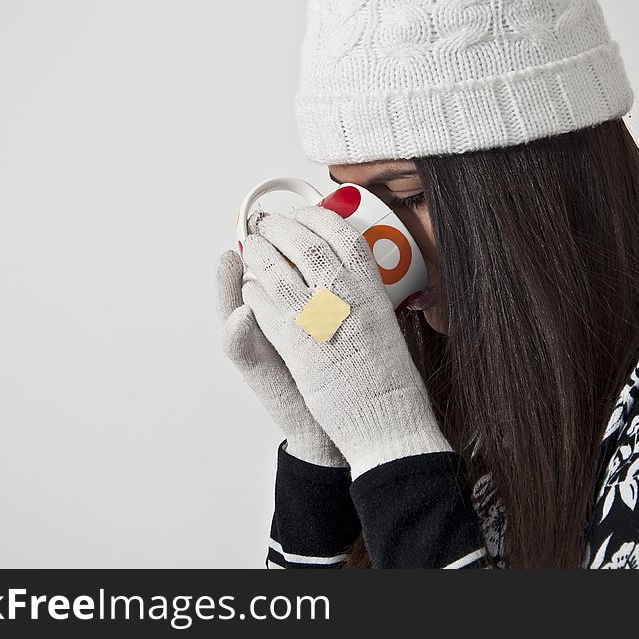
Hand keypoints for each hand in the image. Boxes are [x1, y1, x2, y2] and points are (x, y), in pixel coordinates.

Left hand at [240, 205, 451, 478]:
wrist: (384, 424)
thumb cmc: (387, 382)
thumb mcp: (383, 329)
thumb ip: (363, 298)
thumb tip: (348, 274)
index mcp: (372, 291)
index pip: (343, 236)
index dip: (319, 219)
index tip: (306, 213)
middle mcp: (346, 298)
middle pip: (306, 244)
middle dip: (281, 227)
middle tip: (267, 222)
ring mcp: (318, 319)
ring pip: (279, 271)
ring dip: (260, 254)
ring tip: (252, 246)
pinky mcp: (295, 345)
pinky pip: (266, 307)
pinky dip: (255, 293)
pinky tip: (251, 289)